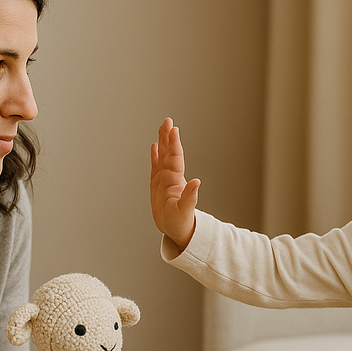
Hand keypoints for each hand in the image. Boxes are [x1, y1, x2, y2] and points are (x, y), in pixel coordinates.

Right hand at [150, 117, 200, 249]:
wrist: (175, 229)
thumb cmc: (180, 223)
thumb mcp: (185, 211)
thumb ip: (190, 196)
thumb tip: (197, 182)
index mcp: (175, 180)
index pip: (175, 157)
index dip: (173, 144)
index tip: (173, 129)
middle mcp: (170, 177)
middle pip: (168, 152)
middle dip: (167, 137)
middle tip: (168, 120)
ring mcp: (163, 179)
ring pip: (162, 156)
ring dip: (162, 142)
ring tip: (163, 127)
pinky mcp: (157, 184)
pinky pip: (155, 166)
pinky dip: (154, 155)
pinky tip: (154, 145)